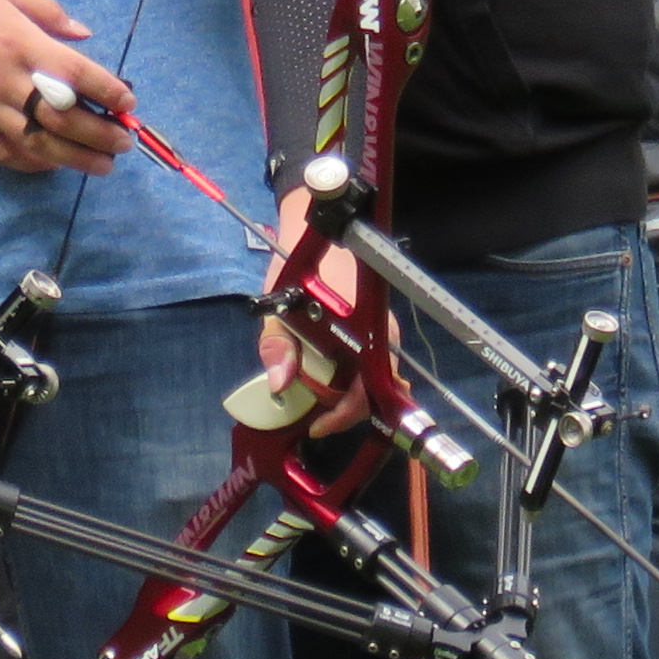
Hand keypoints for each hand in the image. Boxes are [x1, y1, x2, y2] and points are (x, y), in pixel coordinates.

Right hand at [0, 0, 130, 172]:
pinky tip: (52, 165)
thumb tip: (84, 34)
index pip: (77, 74)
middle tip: (124, 143)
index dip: (109, 91)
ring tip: (102, 165)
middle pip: (64, 117)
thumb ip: (48, 11)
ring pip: (37, 143)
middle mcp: (7, 80)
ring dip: (75, 159)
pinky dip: (31, 163)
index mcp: (21, 42)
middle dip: (100, 133)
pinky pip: (3, 152)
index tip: (127, 103)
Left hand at [256, 189, 374, 433]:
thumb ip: (277, 345)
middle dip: (344, 411)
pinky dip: (349, 383)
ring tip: (316, 402)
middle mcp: (381, 335)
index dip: (344, 414)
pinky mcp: (373, 333)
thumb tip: (280, 384)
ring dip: (346, 397)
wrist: (312, 232)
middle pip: (373, 391)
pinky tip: (326, 383)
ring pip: (371, 381)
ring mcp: (380, 335)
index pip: (368, 388)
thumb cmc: (298, 268)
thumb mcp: (278, 307)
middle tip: (313, 418)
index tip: (317, 426)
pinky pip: (367, 368)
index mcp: (365, 330)